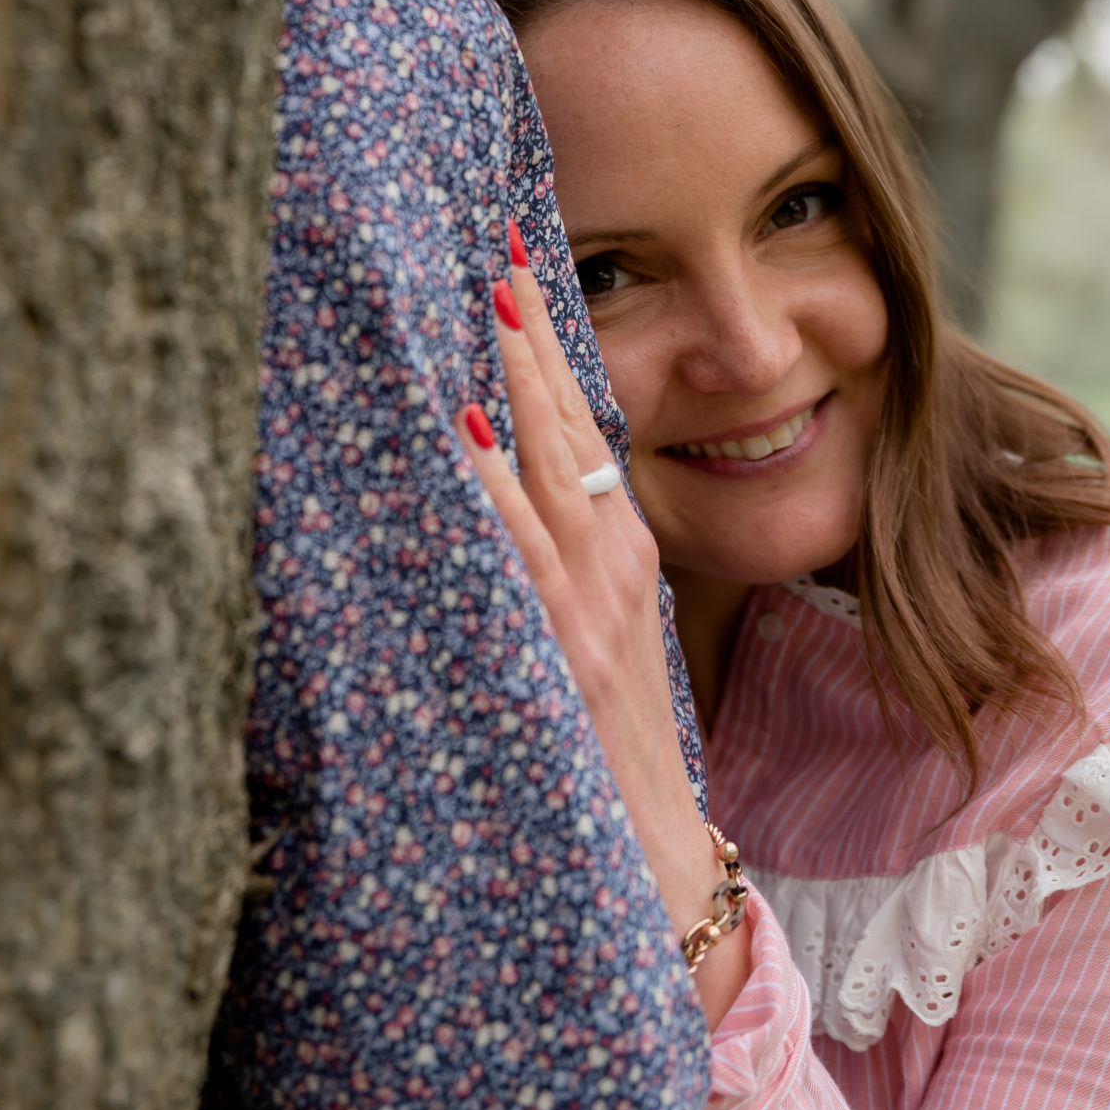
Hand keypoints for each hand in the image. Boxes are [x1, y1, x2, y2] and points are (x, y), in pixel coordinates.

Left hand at [457, 240, 750, 1030]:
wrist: (656, 871)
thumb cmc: (607, 758)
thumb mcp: (596, 644)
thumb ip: (558, 571)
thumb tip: (485, 496)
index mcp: (624, 557)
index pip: (586, 425)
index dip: (551, 346)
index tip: (518, 267)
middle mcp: (615, 567)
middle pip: (572, 422)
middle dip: (533, 328)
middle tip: (496, 237)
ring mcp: (589, 608)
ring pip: (547, 466)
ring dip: (512, 378)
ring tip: (480, 297)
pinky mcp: (561, 653)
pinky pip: (515, 549)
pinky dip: (484, 483)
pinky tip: (453, 427)